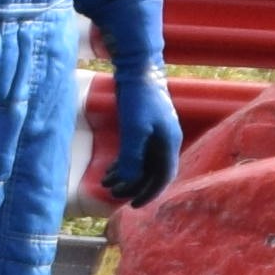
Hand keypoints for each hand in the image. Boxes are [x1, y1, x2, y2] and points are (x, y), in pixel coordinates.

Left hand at [102, 67, 183, 207]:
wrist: (138, 69)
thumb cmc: (139, 98)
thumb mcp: (134, 130)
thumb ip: (133, 157)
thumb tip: (129, 181)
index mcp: (168, 143)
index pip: (163, 177)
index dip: (149, 192)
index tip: (133, 205)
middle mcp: (164, 142)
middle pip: (152, 173)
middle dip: (134, 186)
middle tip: (114, 194)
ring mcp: (154, 135)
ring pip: (142, 164)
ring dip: (126, 176)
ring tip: (106, 183)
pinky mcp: (143, 129)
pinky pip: (136, 154)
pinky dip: (124, 164)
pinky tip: (109, 170)